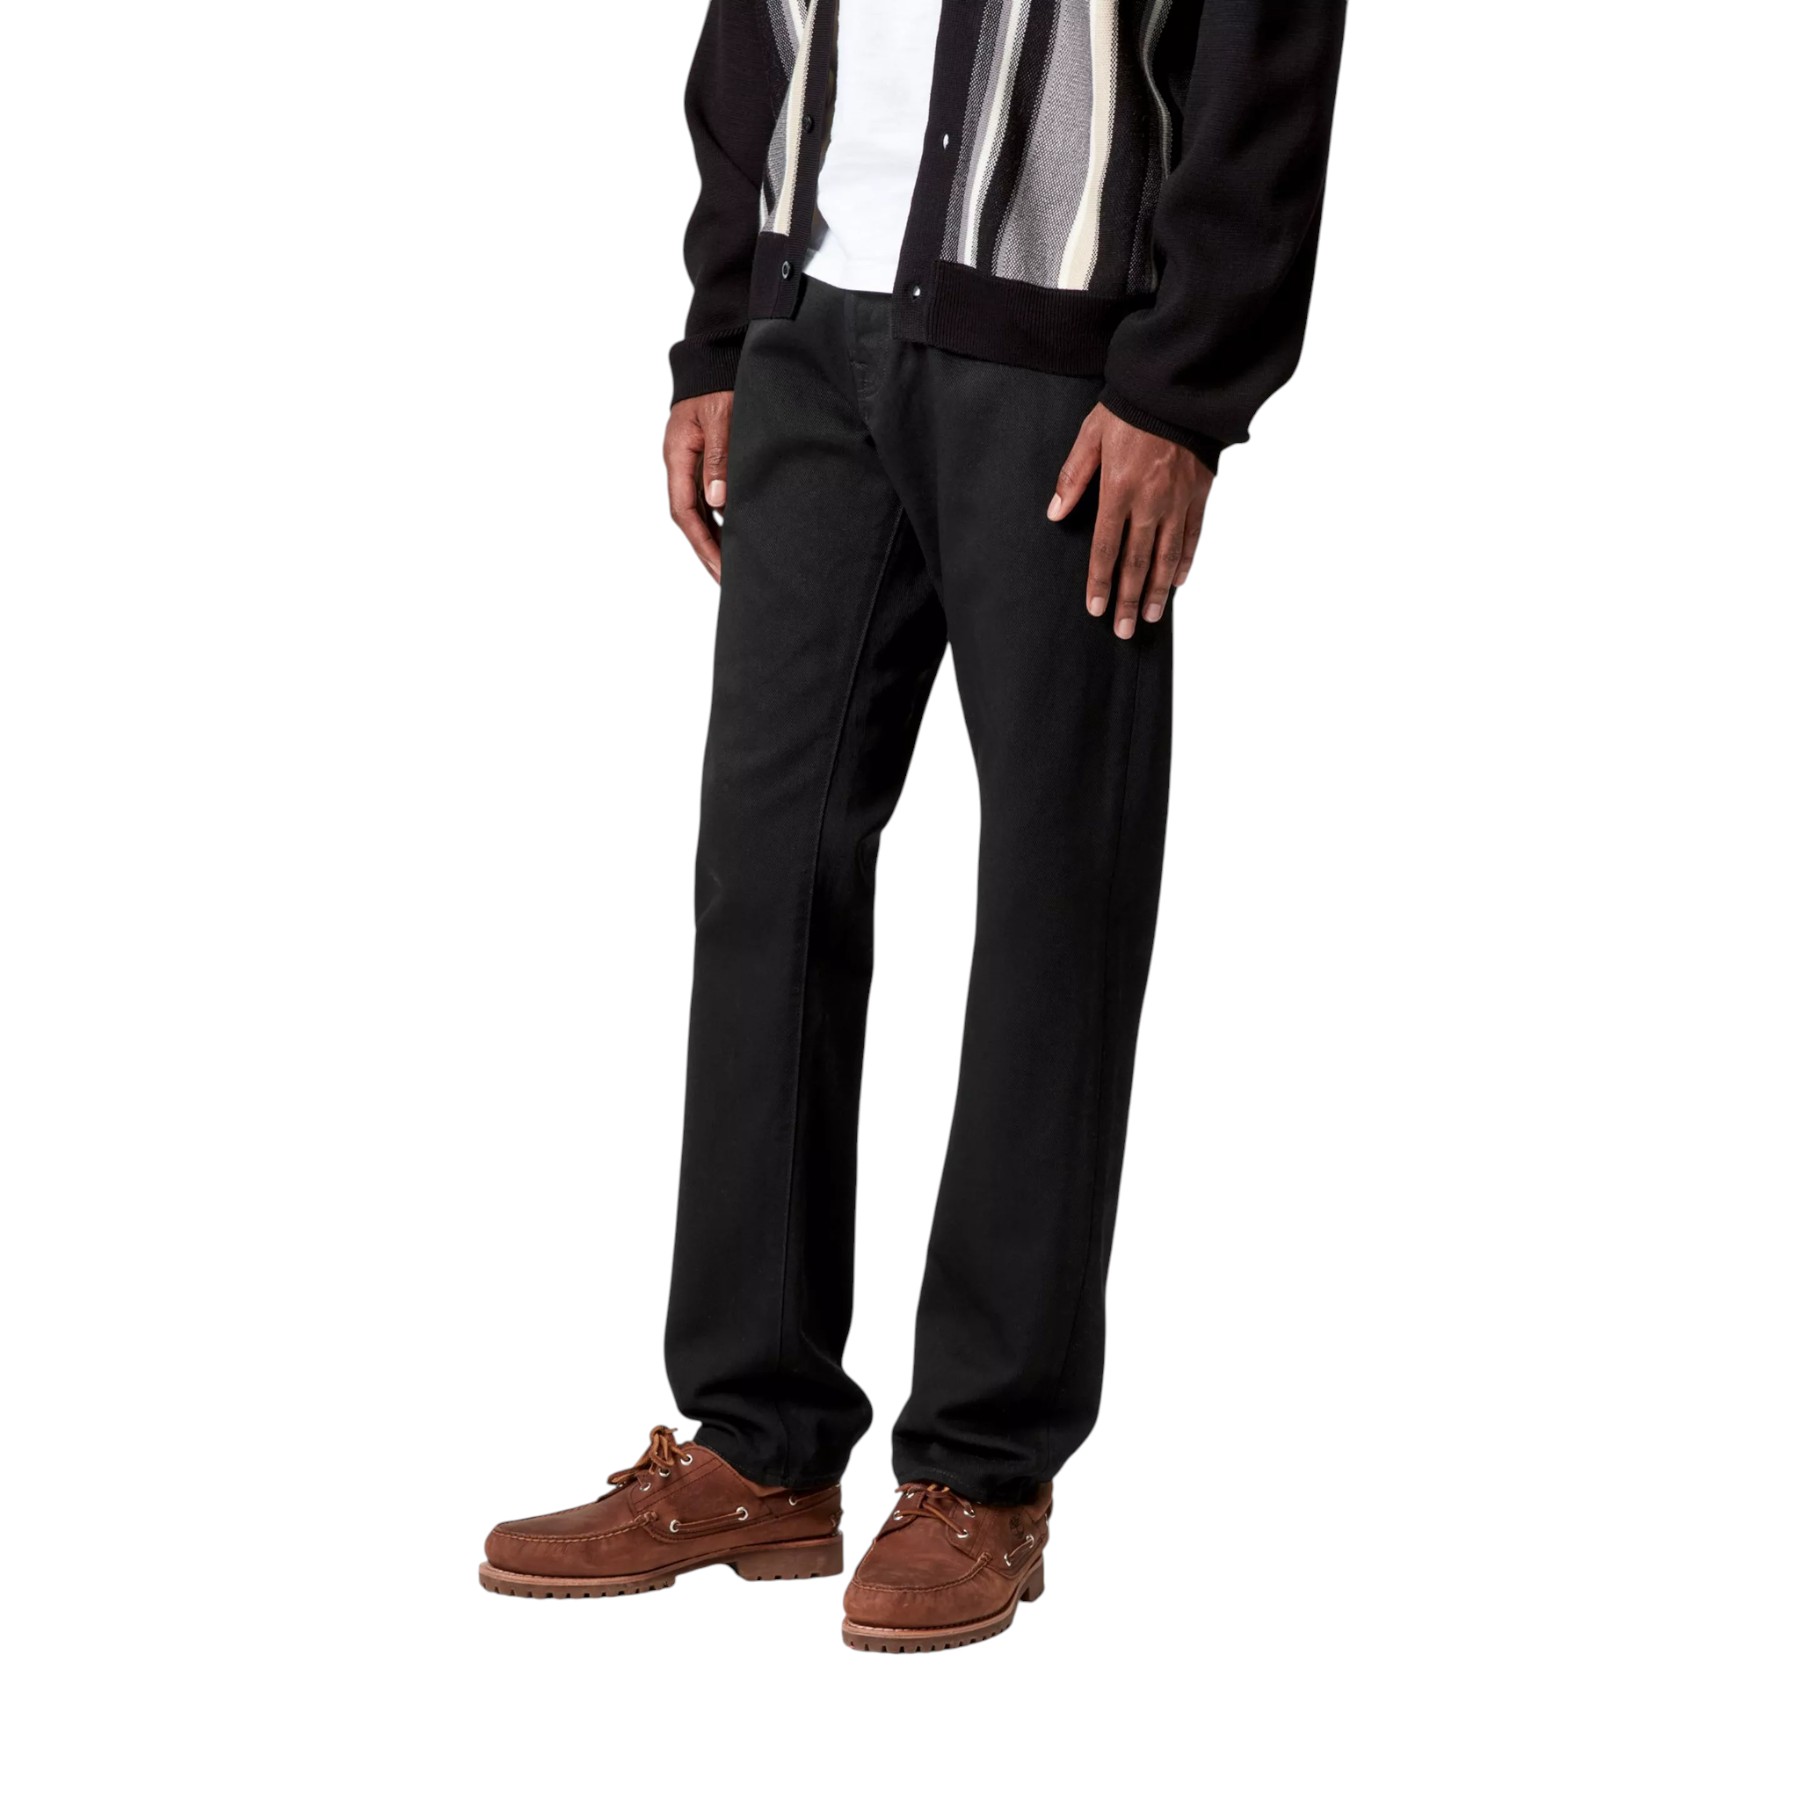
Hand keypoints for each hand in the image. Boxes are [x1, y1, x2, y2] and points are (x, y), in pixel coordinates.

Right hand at [664, 390, 733, 581]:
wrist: (716, 357)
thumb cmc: (718, 382)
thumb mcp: (721, 416)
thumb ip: (719, 457)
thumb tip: (717, 501)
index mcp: (678, 455)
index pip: (684, 512)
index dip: (701, 544)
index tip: (719, 569)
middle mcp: (681, 463)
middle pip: (690, 519)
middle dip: (708, 551)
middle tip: (728, 580)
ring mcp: (692, 462)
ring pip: (700, 510)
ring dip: (715, 538)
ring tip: (734, 566)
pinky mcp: (706, 459)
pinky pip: (710, 497)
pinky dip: (722, 519)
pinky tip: (738, 534)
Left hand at [1046, 403, 1212, 638]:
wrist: (1178, 387)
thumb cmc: (1130, 408)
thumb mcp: (1091, 434)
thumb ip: (1073, 477)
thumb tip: (1055, 513)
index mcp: (1119, 489)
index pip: (1106, 547)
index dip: (1100, 581)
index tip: (1096, 609)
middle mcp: (1151, 501)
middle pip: (1138, 562)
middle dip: (1130, 600)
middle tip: (1125, 631)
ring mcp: (1178, 500)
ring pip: (1167, 556)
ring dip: (1159, 591)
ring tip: (1151, 617)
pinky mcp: (1199, 493)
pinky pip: (1193, 535)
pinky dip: (1185, 561)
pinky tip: (1177, 581)